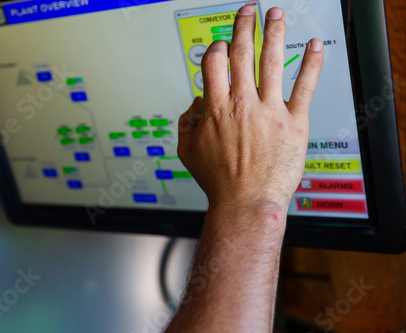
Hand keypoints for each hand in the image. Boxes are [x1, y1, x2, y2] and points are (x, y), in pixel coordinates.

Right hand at [177, 6, 322, 213]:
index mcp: (216, 108)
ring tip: (275, 14)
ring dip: (273, 32)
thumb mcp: (188, 152)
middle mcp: (242, 103)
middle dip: (244, 26)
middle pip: (242, 52)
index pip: (214, 62)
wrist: (245, 202)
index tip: (221, 46)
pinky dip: (311, 63)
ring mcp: (269, 111)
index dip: (217, 48)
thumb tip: (194, 106)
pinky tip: (313, 46)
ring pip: (272, 61)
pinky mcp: (294, 122)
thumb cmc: (219, 181)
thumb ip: (186, 123)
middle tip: (247, 10)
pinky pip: (305, 87)